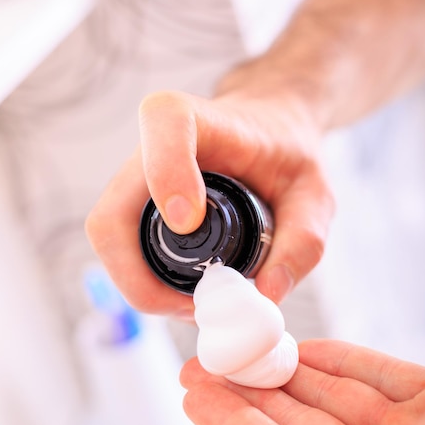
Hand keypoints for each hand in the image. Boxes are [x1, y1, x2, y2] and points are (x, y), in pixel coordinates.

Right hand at [85, 88, 333, 315]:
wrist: (267, 137)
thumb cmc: (286, 156)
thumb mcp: (314, 193)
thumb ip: (303, 240)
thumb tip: (267, 293)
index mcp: (197, 119)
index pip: (164, 127)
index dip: (167, 177)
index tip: (191, 222)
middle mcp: (151, 147)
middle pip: (111, 220)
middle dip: (142, 280)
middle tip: (194, 306)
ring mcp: (135, 183)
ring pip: (110, 245)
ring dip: (143, 288)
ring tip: (196, 304)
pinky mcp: (133, 210)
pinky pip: (122, 254)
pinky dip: (146, 284)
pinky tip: (186, 294)